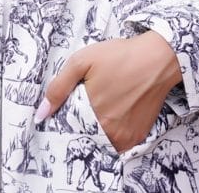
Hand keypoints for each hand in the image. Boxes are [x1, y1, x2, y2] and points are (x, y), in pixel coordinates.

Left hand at [38, 31, 181, 152]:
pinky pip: (117, 141)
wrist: (158, 58)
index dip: (64, 119)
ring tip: (99, 104)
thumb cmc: (119, 57)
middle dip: (79, 124)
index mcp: (95, 117)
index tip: (64, 107)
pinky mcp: (139, 135)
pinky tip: (111, 110)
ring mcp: (127, 137)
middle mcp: (112, 133)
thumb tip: (41, 113)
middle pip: (85, 135)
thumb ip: (58, 88)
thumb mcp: (81, 63)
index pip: (69, 129)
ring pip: (101, 140)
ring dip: (95, 129)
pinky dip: (111, 131)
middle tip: (84, 101)